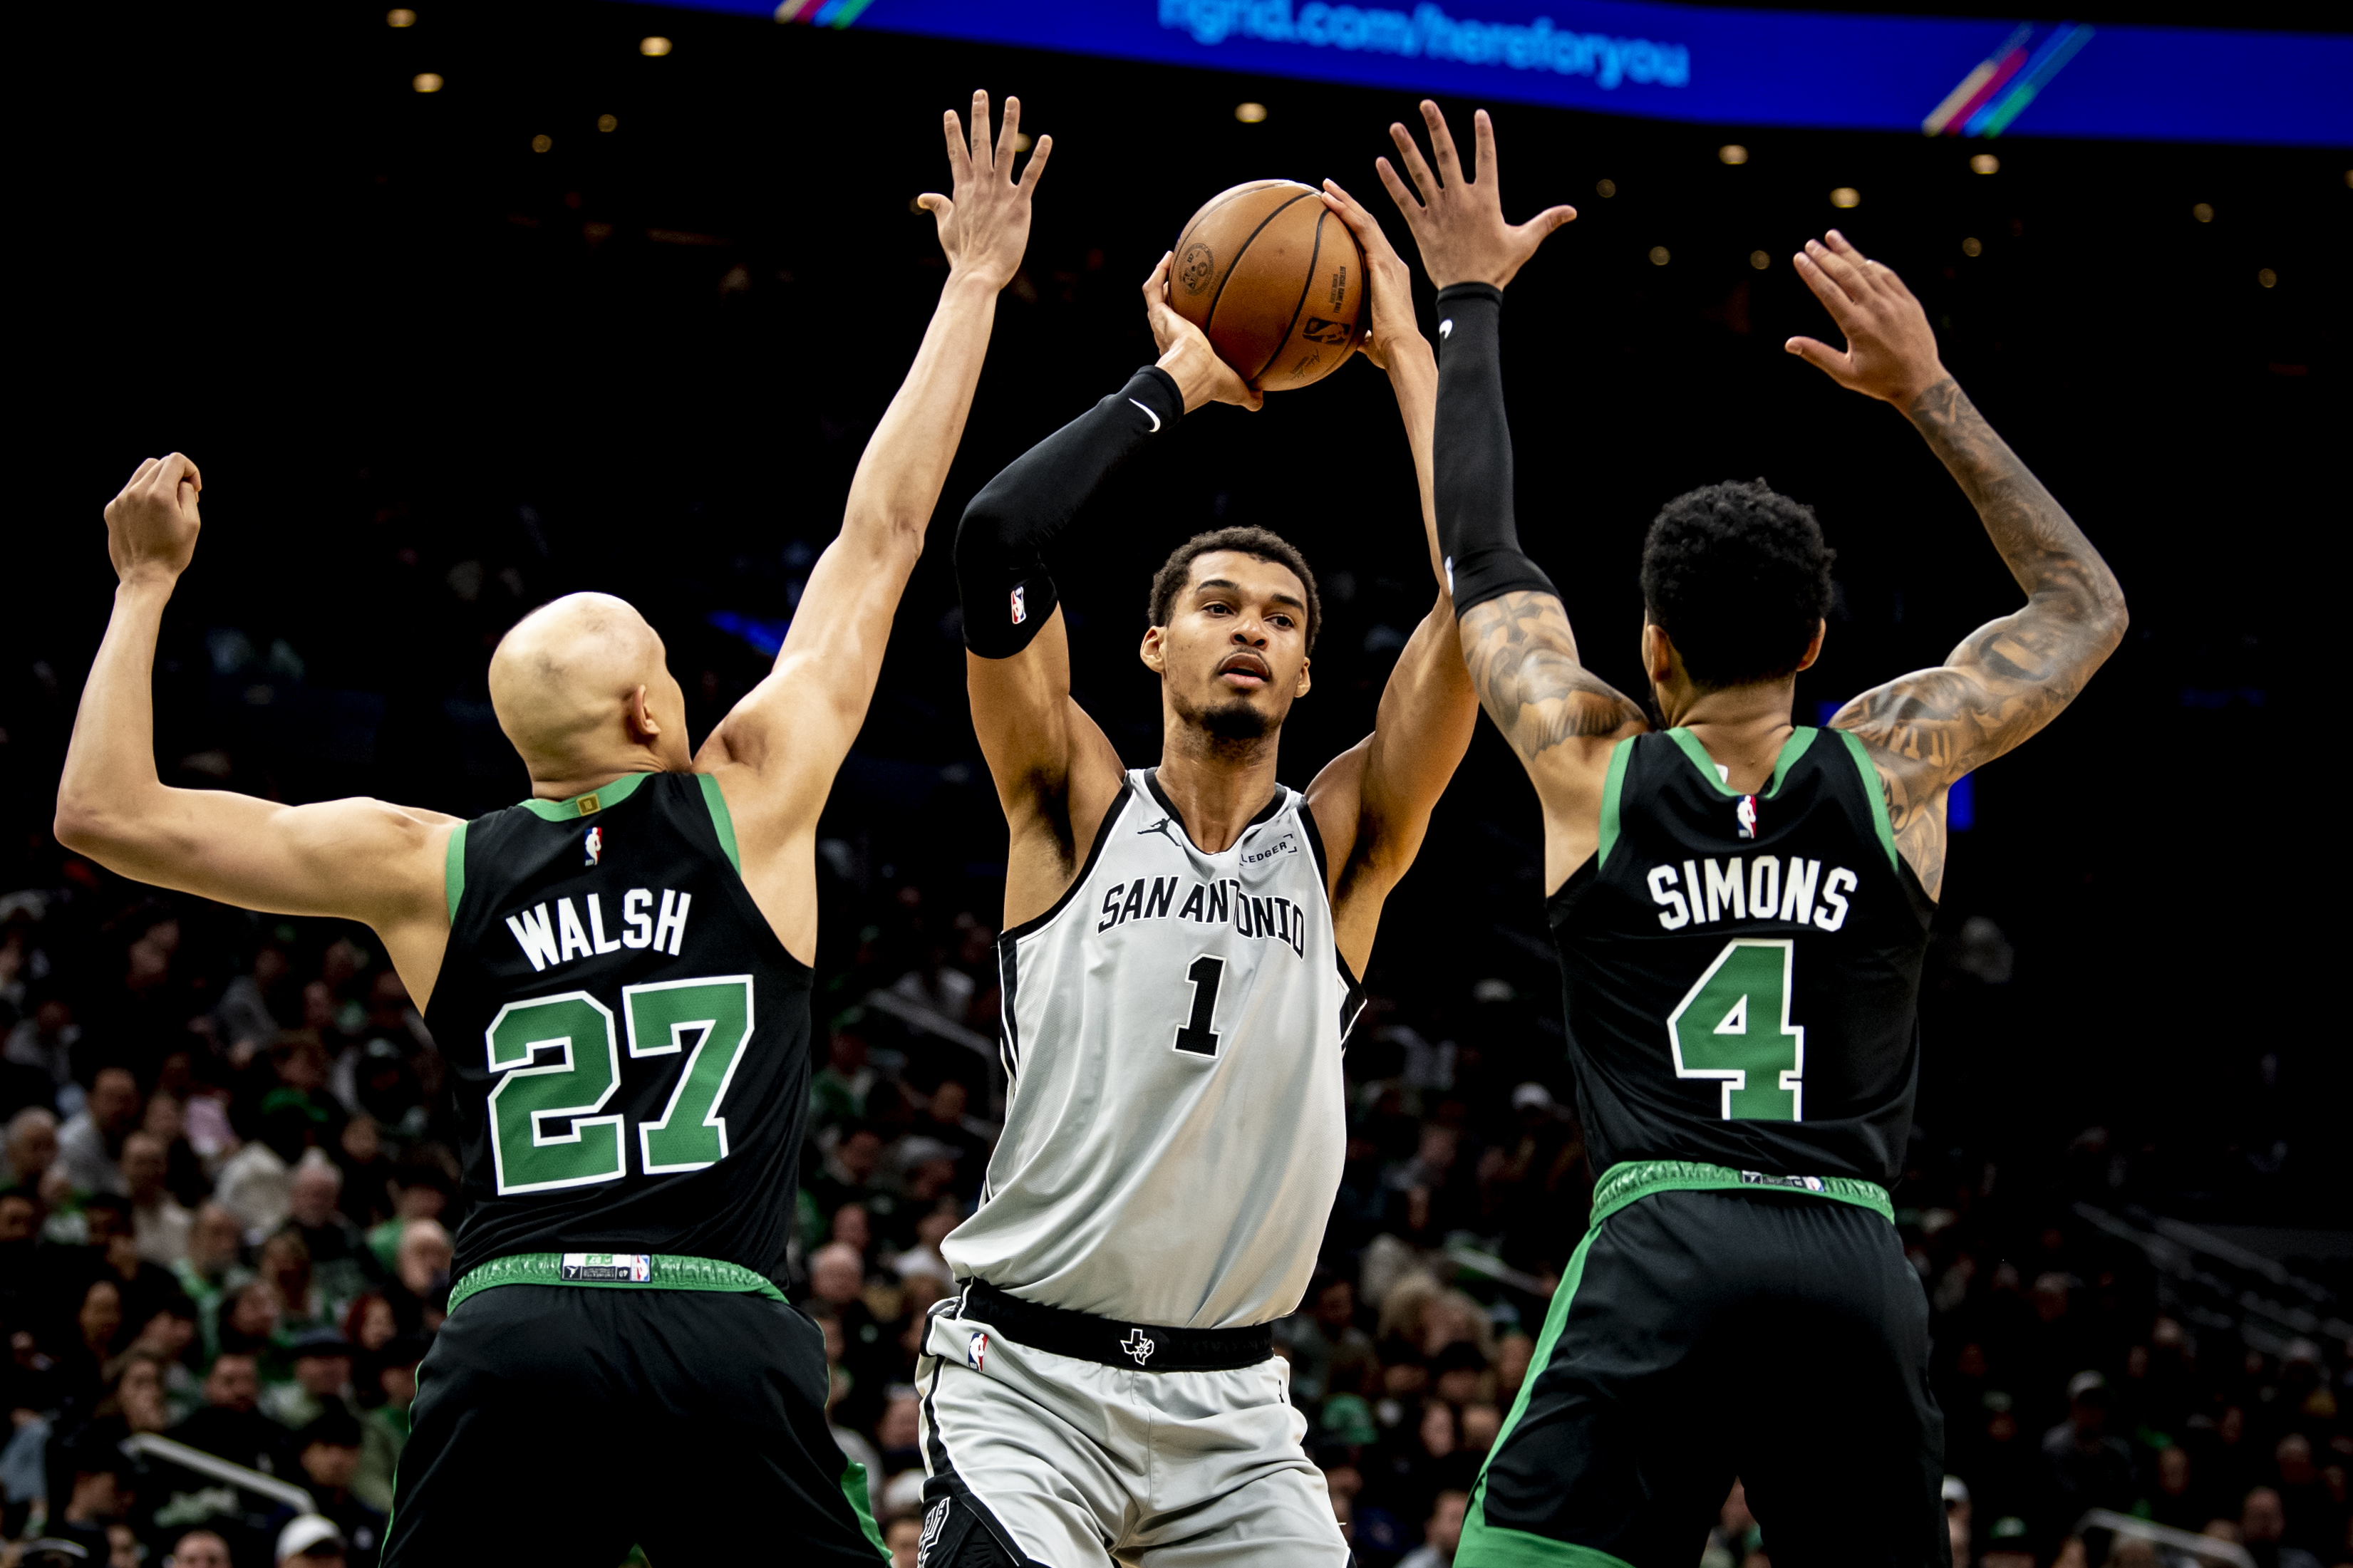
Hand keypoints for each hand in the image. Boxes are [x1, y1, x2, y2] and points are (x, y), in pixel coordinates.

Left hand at [104, 453, 202, 585]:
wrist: (144, 577)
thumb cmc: (173, 553)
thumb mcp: (193, 523)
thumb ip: (188, 494)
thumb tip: (181, 482)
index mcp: (158, 494)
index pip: (174, 460)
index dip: (191, 470)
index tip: (195, 488)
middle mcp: (135, 492)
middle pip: (158, 464)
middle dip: (175, 475)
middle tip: (183, 497)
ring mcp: (120, 500)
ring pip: (141, 473)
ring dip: (157, 481)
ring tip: (165, 504)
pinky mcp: (111, 510)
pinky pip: (129, 490)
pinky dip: (142, 495)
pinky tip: (149, 516)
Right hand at [918, 90, 1051, 292]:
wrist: (977, 273)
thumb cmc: (962, 254)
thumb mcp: (945, 228)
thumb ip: (939, 206)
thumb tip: (925, 196)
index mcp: (962, 190)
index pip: (956, 154)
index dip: (953, 132)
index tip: (950, 112)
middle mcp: (980, 186)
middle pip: (978, 144)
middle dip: (979, 117)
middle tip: (980, 93)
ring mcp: (999, 193)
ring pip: (1003, 151)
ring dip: (1008, 124)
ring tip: (1011, 100)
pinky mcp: (1018, 205)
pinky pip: (1030, 175)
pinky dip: (1038, 157)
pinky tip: (1046, 139)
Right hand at [1142, 253, 1261, 411]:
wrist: (1193, 371)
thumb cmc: (1212, 381)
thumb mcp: (1236, 389)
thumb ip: (1248, 396)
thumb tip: (1261, 402)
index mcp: (1186, 354)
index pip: (1186, 339)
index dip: (1190, 328)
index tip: (1201, 316)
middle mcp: (1171, 338)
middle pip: (1171, 315)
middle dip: (1176, 300)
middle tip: (1187, 283)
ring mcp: (1162, 324)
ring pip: (1158, 298)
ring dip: (1163, 281)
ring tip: (1174, 262)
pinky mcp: (1159, 314)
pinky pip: (1153, 288)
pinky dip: (1158, 271)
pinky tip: (1169, 255)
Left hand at [1319, 178, 1425, 371]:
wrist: (1402, 348)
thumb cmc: (1388, 350)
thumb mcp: (1369, 338)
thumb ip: (1360, 334)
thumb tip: (1347, 343)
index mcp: (1390, 276)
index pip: (1371, 242)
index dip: (1356, 225)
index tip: (1338, 214)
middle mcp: (1392, 262)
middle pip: (1368, 224)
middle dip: (1349, 204)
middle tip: (1328, 189)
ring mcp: (1389, 260)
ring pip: (1366, 220)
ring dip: (1345, 201)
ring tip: (1326, 186)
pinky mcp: (1383, 262)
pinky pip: (1362, 229)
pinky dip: (1346, 212)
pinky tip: (1330, 201)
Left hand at [1376, 102, 1573, 290]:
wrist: (1469, 293)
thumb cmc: (1498, 267)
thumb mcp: (1525, 242)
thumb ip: (1547, 221)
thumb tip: (1573, 211)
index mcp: (1486, 199)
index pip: (1487, 158)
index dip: (1484, 135)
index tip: (1479, 113)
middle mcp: (1459, 199)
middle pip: (1446, 155)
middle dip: (1436, 128)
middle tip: (1426, 104)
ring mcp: (1437, 211)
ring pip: (1420, 173)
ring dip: (1407, 148)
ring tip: (1396, 127)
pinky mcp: (1420, 226)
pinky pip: (1403, 199)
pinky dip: (1391, 181)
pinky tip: (1381, 162)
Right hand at [1785, 231, 1947, 407]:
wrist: (1922, 382)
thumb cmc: (1879, 381)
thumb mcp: (1845, 374)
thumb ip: (1817, 355)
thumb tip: (1789, 343)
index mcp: (1858, 327)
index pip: (1829, 293)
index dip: (1812, 273)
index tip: (1799, 258)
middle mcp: (1876, 310)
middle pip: (1847, 275)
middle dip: (1826, 256)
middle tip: (1810, 243)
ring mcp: (1895, 303)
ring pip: (1867, 270)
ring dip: (1848, 252)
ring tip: (1832, 236)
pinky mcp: (1909, 302)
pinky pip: (1888, 277)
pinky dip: (1873, 266)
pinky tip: (1861, 259)